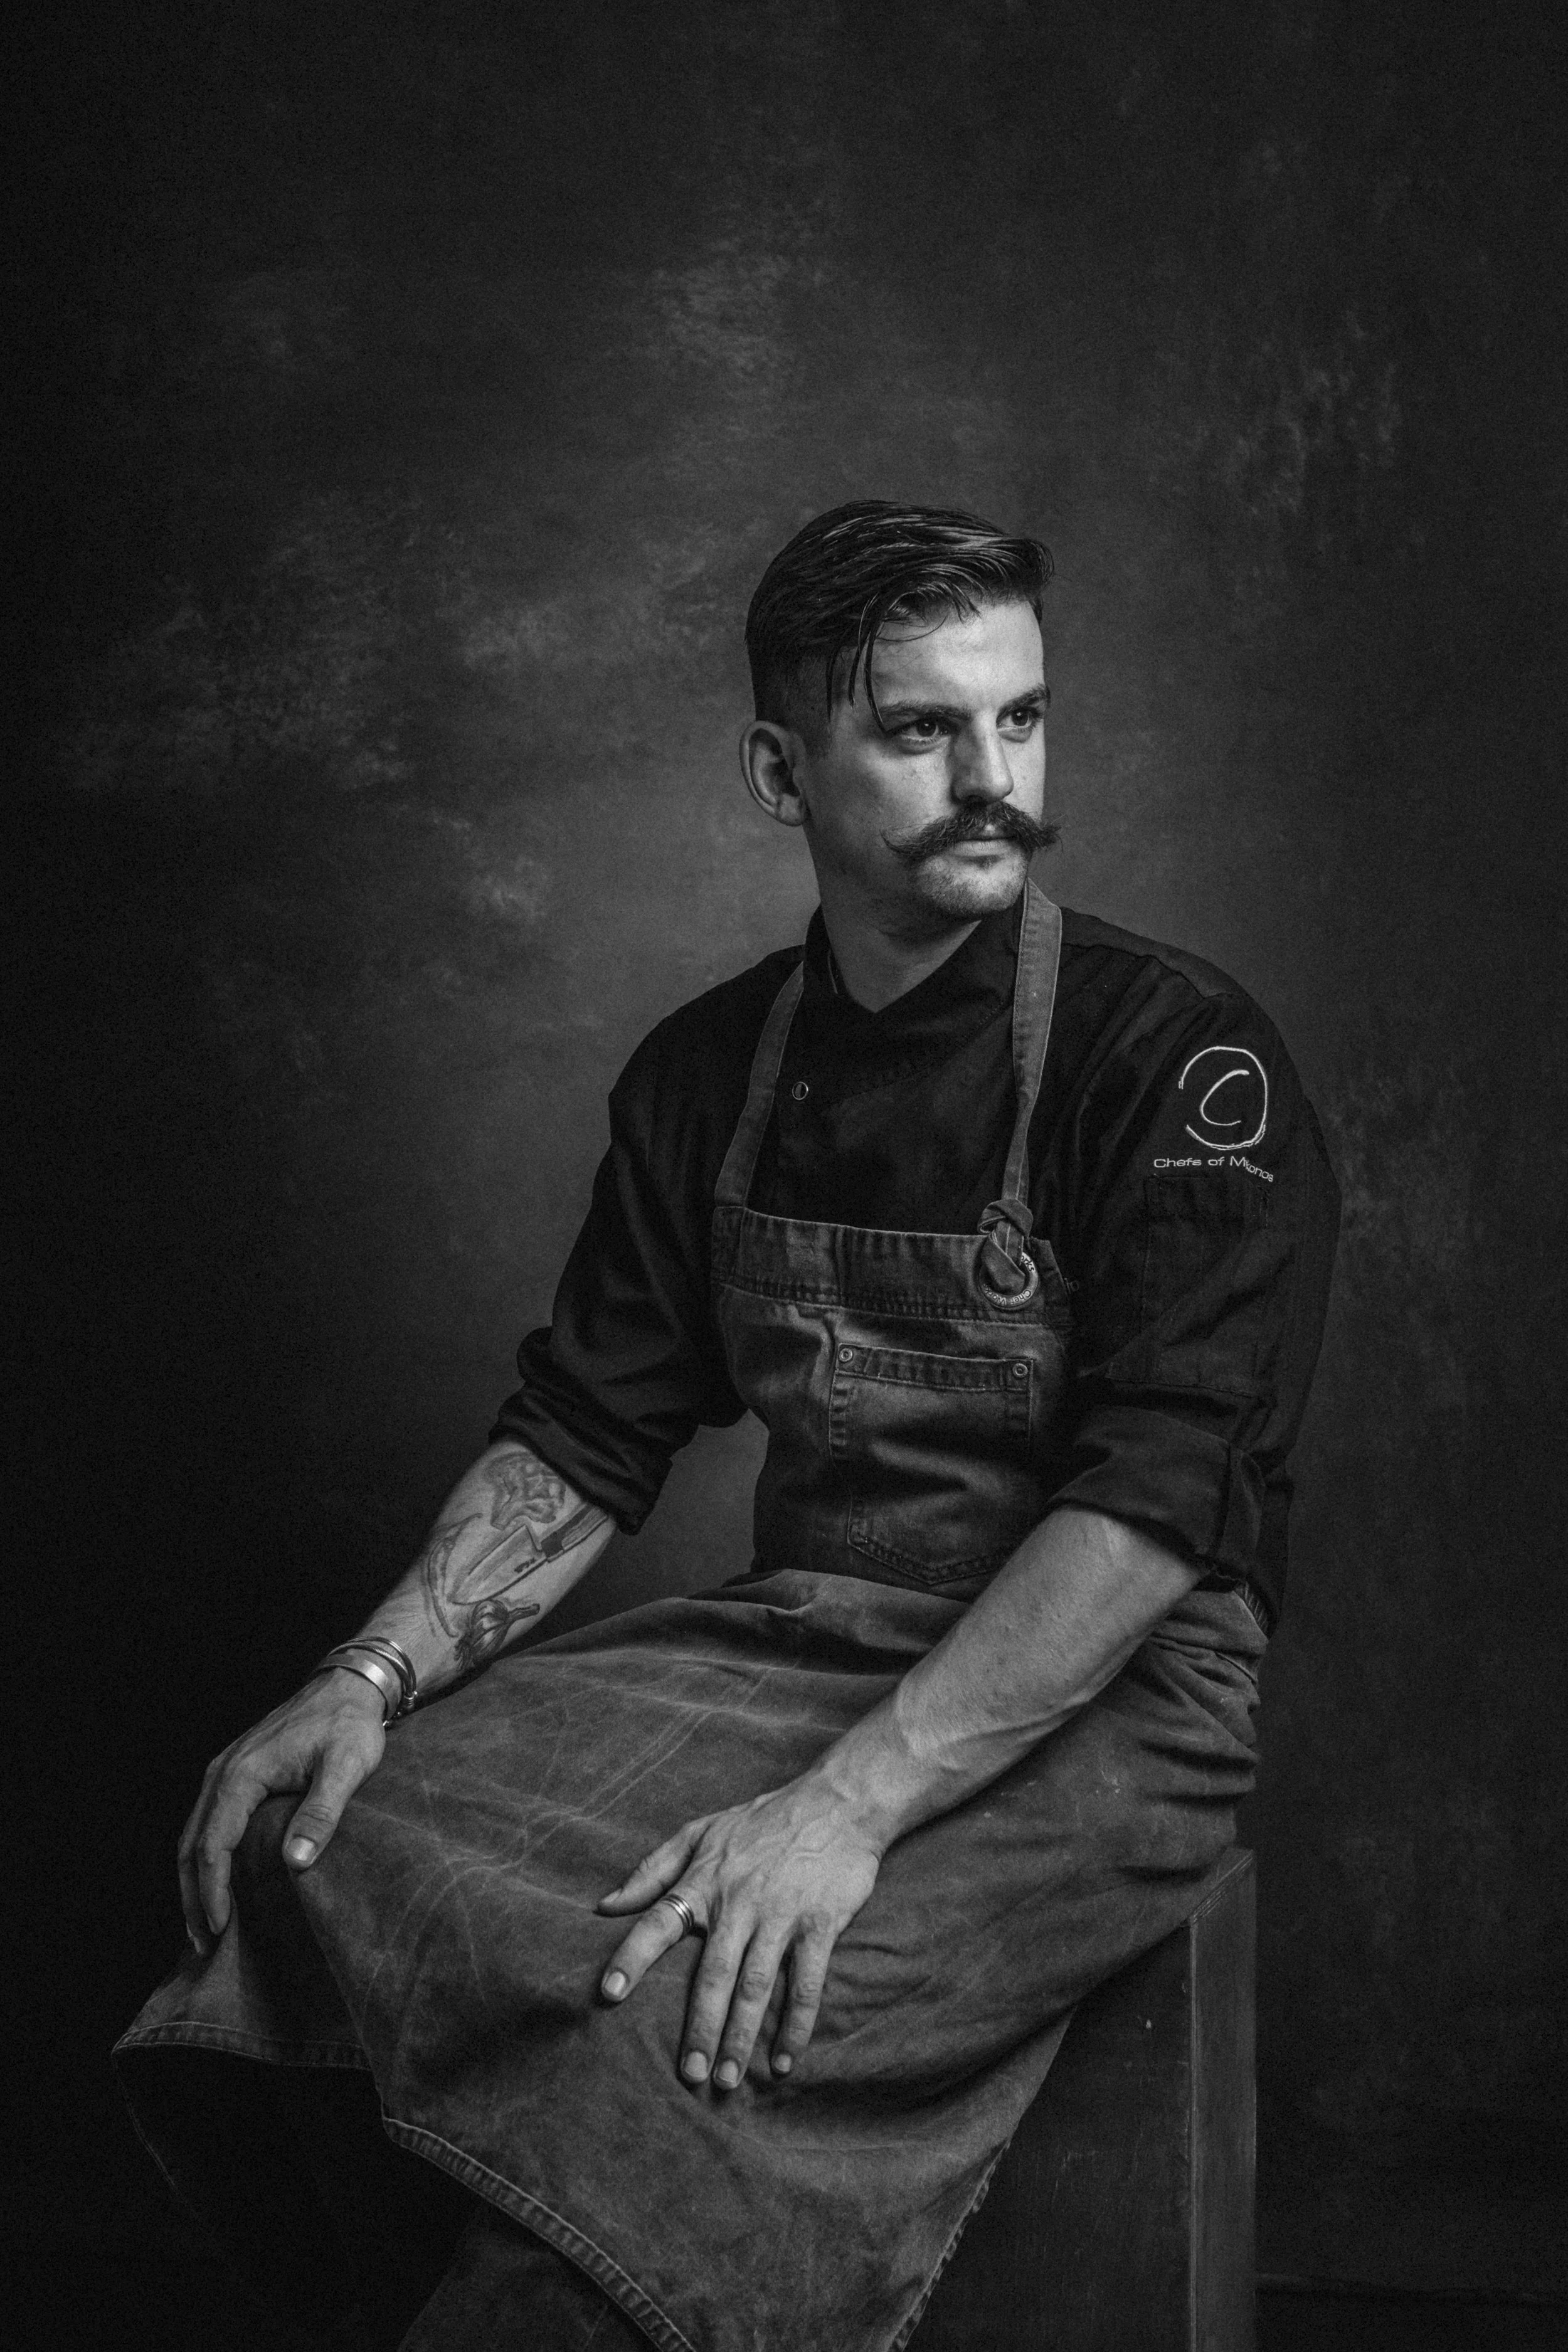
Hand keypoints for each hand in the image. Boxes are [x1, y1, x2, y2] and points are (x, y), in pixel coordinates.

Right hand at [177, 1669, 386, 1956]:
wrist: (348, 1686)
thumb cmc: (349, 1724)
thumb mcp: (346, 1765)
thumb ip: (321, 1812)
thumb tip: (295, 1862)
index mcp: (241, 1775)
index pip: (214, 1845)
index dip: (212, 1890)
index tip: (220, 1929)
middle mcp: (221, 1773)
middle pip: (191, 1845)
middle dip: (193, 1896)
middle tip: (203, 1944)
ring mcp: (224, 1772)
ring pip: (194, 1834)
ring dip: (194, 1880)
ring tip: (205, 1925)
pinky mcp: (235, 1774)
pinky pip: (208, 1822)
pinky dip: (204, 1857)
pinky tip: (216, 1882)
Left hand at [596, 1777, 881, 2090]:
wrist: (837, 1803)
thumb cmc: (762, 1821)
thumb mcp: (701, 1832)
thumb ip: (651, 1870)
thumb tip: (604, 1905)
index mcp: (705, 1880)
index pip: (659, 1922)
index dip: (632, 1957)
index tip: (608, 1994)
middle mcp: (739, 1901)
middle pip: (712, 1973)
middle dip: (699, 2027)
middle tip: (690, 2074)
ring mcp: (781, 1914)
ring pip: (756, 1985)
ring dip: (741, 2035)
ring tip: (728, 2078)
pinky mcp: (820, 1924)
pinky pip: (806, 1983)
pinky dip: (796, 2024)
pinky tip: (784, 2059)